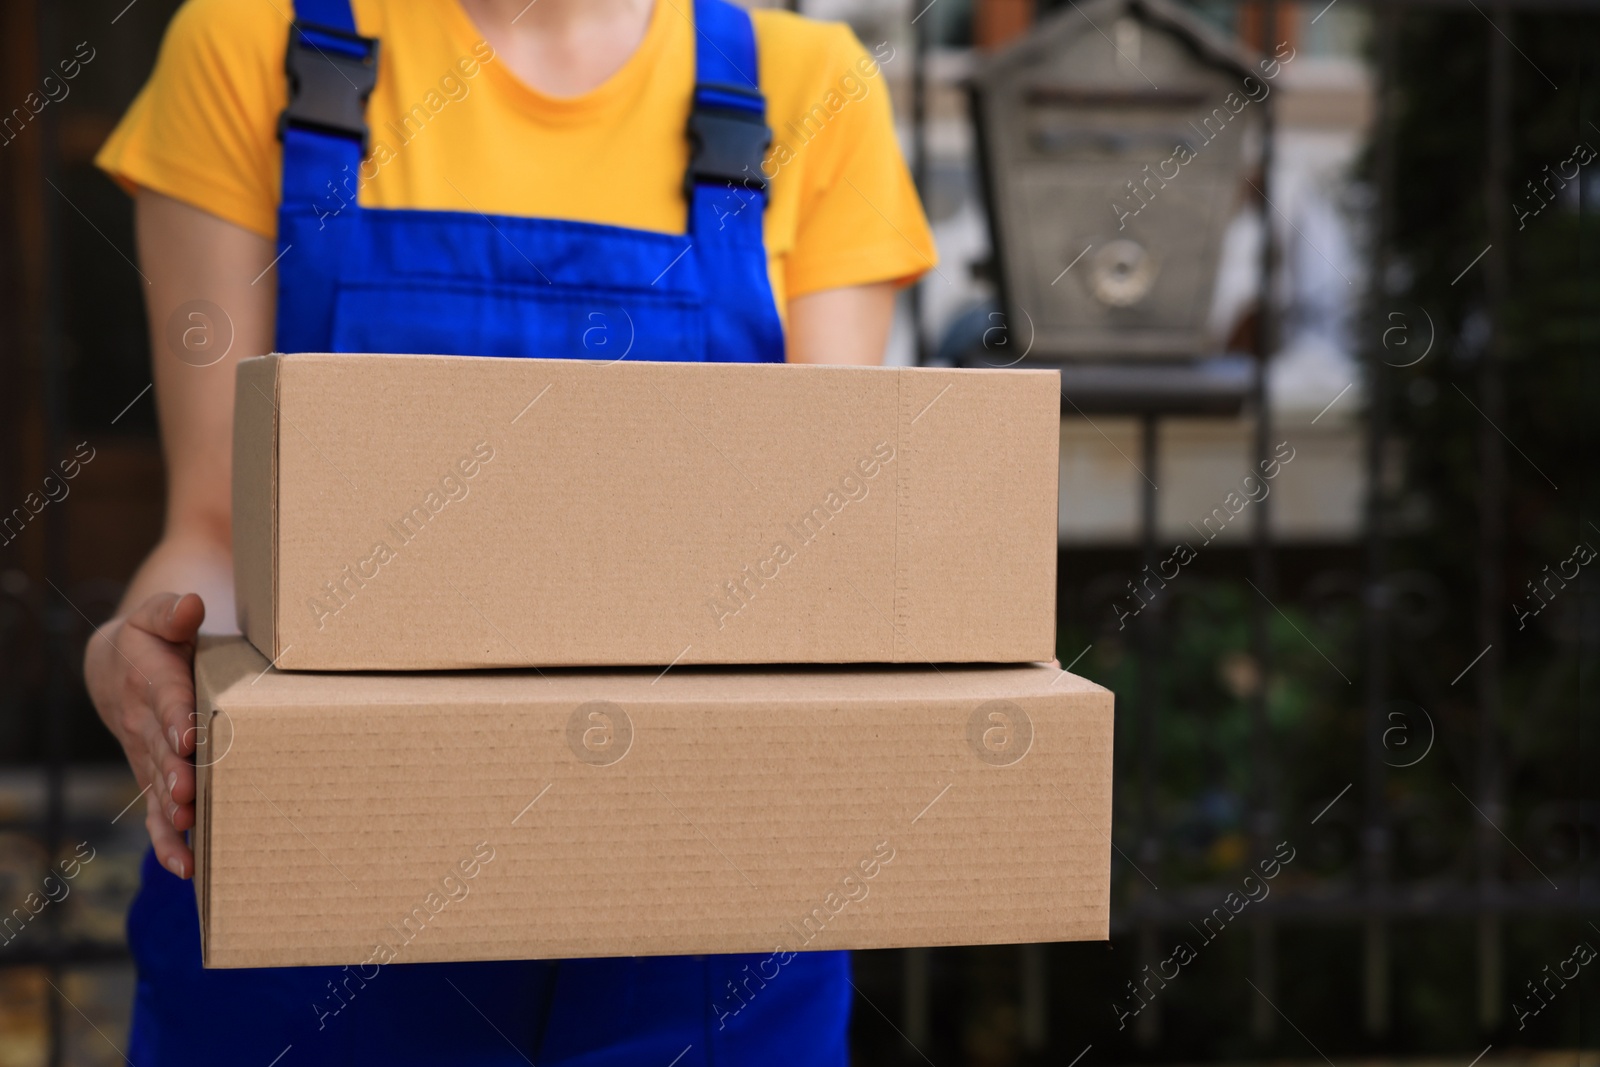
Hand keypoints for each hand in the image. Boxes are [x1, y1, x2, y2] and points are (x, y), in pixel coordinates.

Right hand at [84, 592, 205, 878]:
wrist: (119, 665)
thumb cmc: (155, 638)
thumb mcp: (158, 615)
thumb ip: (172, 611)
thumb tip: (191, 605)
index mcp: (151, 682)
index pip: (166, 700)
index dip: (177, 718)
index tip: (190, 735)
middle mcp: (145, 725)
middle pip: (160, 752)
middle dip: (173, 774)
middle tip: (187, 796)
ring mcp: (146, 755)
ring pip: (156, 788)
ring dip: (169, 814)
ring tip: (186, 835)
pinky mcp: (153, 778)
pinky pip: (155, 814)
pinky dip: (167, 842)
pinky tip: (185, 868)